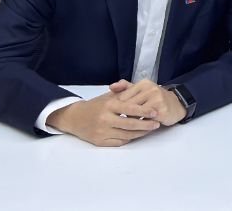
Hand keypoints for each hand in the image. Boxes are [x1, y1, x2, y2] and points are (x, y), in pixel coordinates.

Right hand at [47, 83, 161, 146]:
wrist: (74, 118)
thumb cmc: (96, 105)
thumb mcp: (108, 96)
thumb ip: (124, 92)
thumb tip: (140, 88)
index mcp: (108, 106)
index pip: (130, 109)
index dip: (144, 111)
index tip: (155, 112)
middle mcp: (105, 119)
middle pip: (130, 124)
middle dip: (147, 125)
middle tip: (157, 124)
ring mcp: (102, 132)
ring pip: (126, 135)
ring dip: (140, 133)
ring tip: (150, 129)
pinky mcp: (99, 142)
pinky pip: (119, 142)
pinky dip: (129, 139)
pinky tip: (136, 135)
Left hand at [109, 79, 186, 125]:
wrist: (176, 105)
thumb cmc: (155, 98)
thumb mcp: (141, 90)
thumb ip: (125, 88)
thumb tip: (111, 87)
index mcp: (144, 83)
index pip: (123, 97)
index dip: (119, 107)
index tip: (118, 113)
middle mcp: (151, 89)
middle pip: (129, 106)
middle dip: (125, 115)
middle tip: (122, 121)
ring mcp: (158, 100)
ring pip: (136, 115)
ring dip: (132, 121)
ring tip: (131, 124)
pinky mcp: (163, 112)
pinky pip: (146, 121)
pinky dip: (142, 125)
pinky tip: (142, 126)